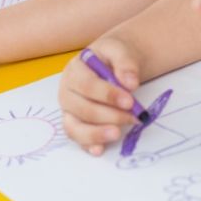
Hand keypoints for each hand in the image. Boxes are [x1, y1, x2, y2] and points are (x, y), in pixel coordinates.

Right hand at [57, 36, 143, 154]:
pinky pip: (78, 137)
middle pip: (82, 108)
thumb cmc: (113, 57)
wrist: (113, 61)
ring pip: (75, 126)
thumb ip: (126, 63)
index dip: (108, 95)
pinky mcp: (75, 123)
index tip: (130, 101)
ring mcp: (69, 110)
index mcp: (75, 70)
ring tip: (117, 134)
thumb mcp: (120, 50)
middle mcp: (67, 91)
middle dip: (108, 115)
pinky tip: (100, 149)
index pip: (87, 85)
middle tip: (133, 117)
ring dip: (96, 133)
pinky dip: (88, 144)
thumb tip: (130, 83)